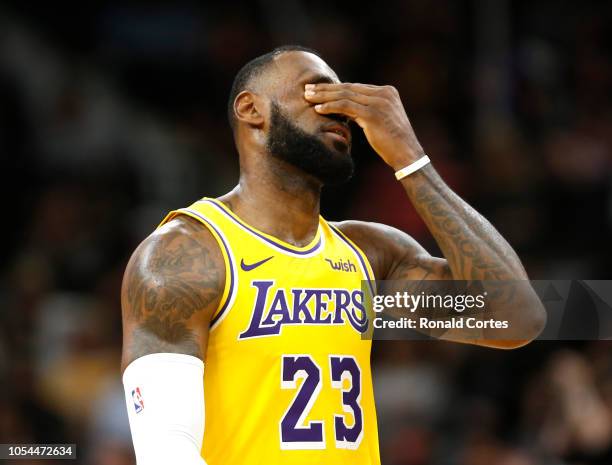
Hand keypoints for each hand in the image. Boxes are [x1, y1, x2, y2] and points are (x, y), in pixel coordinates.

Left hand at [304, 82, 424, 169]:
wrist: (407, 154)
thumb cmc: (393, 143)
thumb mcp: (381, 121)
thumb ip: (368, 110)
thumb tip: (348, 110)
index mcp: (387, 91)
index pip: (355, 87)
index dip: (336, 88)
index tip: (319, 90)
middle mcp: (384, 93)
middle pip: (348, 88)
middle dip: (326, 89)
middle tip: (308, 89)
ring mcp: (378, 102)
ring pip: (344, 95)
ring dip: (324, 96)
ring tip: (307, 97)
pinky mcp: (372, 113)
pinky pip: (345, 107)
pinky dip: (330, 107)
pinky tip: (318, 109)